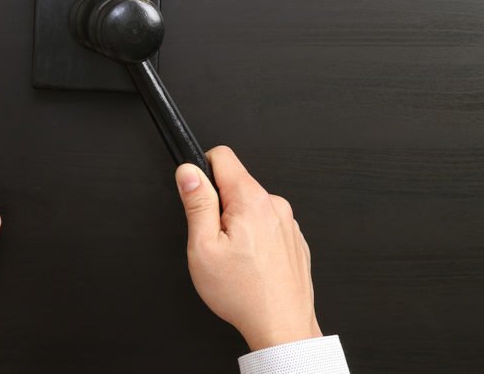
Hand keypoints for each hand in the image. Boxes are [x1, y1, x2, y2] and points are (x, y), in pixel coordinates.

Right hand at [175, 146, 320, 351]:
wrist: (282, 327)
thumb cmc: (243, 293)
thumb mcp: (203, 247)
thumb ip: (196, 203)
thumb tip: (188, 172)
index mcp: (250, 200)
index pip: (222, 155)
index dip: (202, 169)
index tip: (198, 193)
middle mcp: (274, 205)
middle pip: (236, 184)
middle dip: (220, 206)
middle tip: (216, 242)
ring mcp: (288, 223)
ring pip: (252, 208)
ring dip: (239, 225)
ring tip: (236, 259)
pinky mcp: (295, 240)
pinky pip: (267, 226)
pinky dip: (256, 240)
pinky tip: (252, 266)